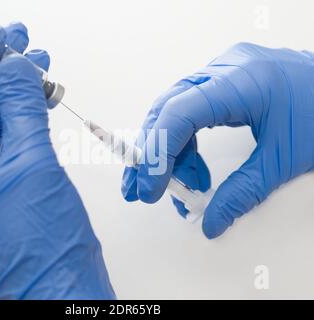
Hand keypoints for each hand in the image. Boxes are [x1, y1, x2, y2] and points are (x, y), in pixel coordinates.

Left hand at [0, 23, 114, 298]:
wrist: (66, 282)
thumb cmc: (40, 243)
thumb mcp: (31, 164)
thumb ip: (22, 108)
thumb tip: (17, 67)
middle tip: (22, 43)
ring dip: (18, 90)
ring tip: (41, 64)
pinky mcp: (10, 180)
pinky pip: (14, 136)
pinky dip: (29, 113)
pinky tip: (45, 95)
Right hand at [122, 42, 313, 238]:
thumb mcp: (285, 158)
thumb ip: (244, 192)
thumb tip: (212, 222)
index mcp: (241, 82)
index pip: (180, 114)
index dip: (158, 153)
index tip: (150, 188)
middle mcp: (224, 71)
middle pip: (168, 111)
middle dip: (152, 154)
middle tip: (143, 189)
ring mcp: (221, 74)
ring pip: (174, 112)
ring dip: (169, 154)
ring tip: (178, 189)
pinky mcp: (222, 84)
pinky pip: (190, 112)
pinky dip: (186, 144)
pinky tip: (193, 170)